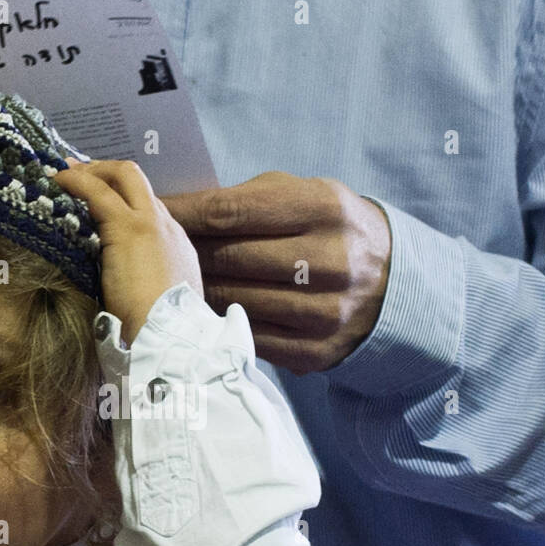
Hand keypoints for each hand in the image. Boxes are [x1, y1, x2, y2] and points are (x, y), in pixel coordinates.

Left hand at [52, 158, 203, 342]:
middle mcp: (167, 227)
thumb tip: (126, 291)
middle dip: (108, 172)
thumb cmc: (164, 330)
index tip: (100, 200)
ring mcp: (149, 223)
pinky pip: (98, 192)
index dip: (122, 199)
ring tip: (64, 174)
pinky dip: (77, 181)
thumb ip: (148, 287)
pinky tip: (58, 180)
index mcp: (176, 246)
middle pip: (139, 182)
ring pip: (124, 176)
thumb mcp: (162, 302)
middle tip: (79, 173)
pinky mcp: (128, 227)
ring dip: (91, 172)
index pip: (148, 208)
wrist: (170, 335)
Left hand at [160, 172, 390, 374]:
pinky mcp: (318, 350)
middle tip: (154, 251)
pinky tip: (202, 314)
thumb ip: (247, 200)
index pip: (231, 212)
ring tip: (171, 283)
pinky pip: (250, 337)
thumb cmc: (329, 228)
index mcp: (323, 208)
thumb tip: (175, 210)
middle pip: (229, 259)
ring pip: (235, 302)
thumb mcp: (303, 195)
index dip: (183, 214)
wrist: (393, 281)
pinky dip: (221, 325)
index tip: (151, 212)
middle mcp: (329, 260)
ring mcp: (325, 311)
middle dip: (185, 254)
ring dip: (196, 293)